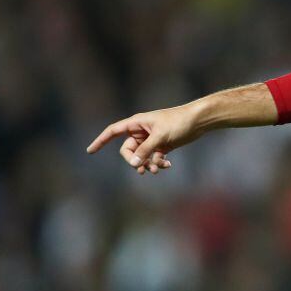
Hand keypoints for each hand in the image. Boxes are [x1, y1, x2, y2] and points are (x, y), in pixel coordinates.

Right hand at [86, 104, 203, 174]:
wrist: (199, 121)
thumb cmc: (179, 122)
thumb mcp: (160, 137)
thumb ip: (145, 150)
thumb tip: (133, 164)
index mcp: (137, 123)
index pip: (113, 131)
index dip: (101, 140)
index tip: (90, 151)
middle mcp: (142, 131)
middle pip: (128, 150)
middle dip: (134, 160)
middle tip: (143, 169)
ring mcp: (152, 139)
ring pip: (141, 156)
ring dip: (146, 164)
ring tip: (156, 169)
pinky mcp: (162, 145)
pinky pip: (153, 157)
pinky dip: (157, 163)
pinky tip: (167, 166)